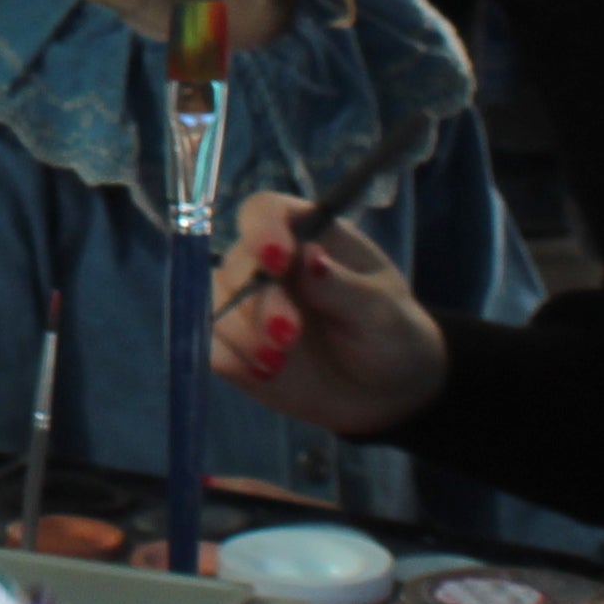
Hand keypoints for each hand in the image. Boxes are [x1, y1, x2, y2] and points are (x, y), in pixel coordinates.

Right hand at [207, 189, 449, 436]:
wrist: (385, 391)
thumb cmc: (390, 333)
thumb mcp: (380, 311)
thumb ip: (343, 287)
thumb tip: (310, 256)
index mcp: (305, 234)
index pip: (265, 211)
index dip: (262, 229)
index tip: (275, 259)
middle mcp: (266, 263)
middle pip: (237, 264)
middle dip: (258, 301)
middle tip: (288, 335)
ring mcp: (245, 305)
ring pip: (214, 304)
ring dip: (240, 333)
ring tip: (276, 362)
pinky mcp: (235, 347)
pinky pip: (213, 346)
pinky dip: (231, 359)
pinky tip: (265, 374)